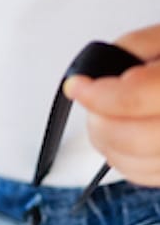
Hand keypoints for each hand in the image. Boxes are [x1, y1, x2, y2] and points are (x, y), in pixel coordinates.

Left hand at [65, 24, 159, 185]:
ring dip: (109, 144)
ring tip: (110, 118)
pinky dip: (128, 161)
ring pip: (136, 165)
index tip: (77, 86)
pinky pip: (148, 177)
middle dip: (99, 122)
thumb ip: (132, 48)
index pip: (134, 99)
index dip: (96, 95)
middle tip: (92, 103)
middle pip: (133, 139)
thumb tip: (94, 75)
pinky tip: (129, 137)